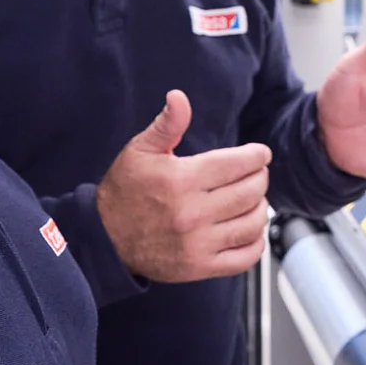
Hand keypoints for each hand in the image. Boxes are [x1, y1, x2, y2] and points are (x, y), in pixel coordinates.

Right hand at [95, 90, 271, 282]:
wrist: (104, 239)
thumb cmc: (124, 192)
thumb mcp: (140, 151)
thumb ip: (167, 124)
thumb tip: (179, 97)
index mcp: (182, 180)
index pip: (238, 164)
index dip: (257, 156)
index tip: (260, 154)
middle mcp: (192, 213)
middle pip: (250, 191)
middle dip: (260, 178)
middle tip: (257, 174)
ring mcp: (197, 243)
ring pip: (252, 223)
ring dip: (260, 208)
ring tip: (253, 200)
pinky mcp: (199, 267)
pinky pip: (244, 257)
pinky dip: (256, 242)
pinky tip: (249, 229)